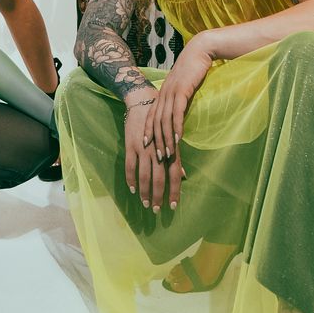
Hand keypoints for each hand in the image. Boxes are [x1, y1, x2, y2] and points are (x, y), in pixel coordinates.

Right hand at [123, 96, 181, 231]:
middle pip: (159, 178)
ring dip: (145, 191)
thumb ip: (176, 159)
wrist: (143, 102)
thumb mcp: (171, 140)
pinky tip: (132, 189)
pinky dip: (131, 179)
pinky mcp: (131, 145)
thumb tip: (183, 177)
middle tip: (157, 210)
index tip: (173, 206)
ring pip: (144, 175)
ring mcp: (144, 149)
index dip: (174, 191)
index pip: (174, 175)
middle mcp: (159, 151)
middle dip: (159, 196)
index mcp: (170, 150)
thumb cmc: (160, 123)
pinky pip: (130, 166)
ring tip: (146, 203)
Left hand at [143, 35, 213, 163]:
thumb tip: (181, 109)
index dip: (147, 131)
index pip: (151, 115)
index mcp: (162, 93)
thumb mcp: (183, 85)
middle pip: (156, 122)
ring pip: (164, 120)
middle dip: (156, 141)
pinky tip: (178, 138)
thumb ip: (180, 97)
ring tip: (167, 154)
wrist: (200, 50)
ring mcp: (171, 92)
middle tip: (157, 158)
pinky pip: (176, 112)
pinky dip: (176, 127)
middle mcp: (163, 94)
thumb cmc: (194, 68)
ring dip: (165, 139)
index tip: (145, 145)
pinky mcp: (182, 90)